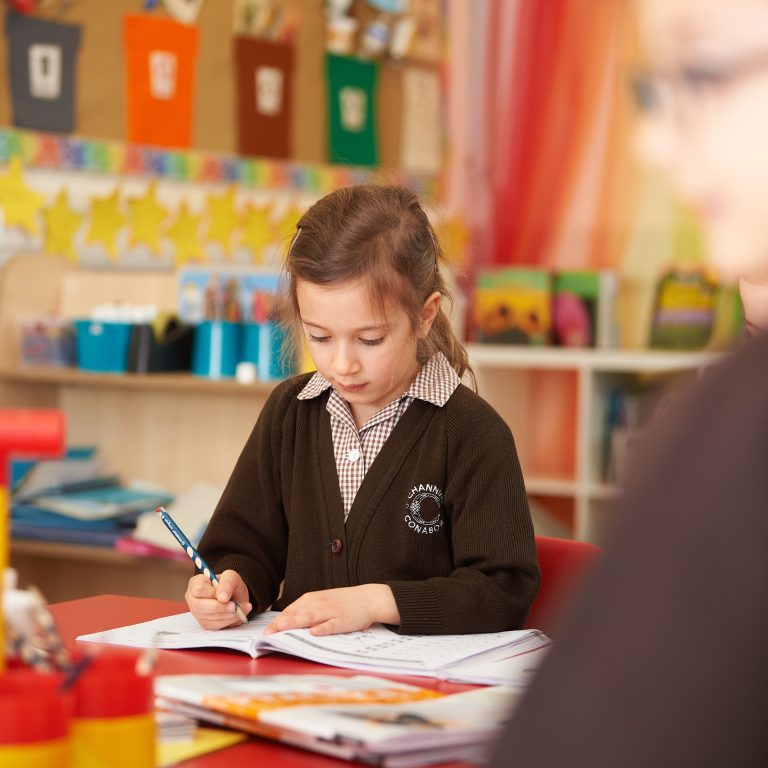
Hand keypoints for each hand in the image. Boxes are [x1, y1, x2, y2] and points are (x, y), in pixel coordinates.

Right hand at [185, 569, 251, 629]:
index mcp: (195, 583)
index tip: (226, 596)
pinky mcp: (205, 623)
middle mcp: (193, 599)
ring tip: (240, 608)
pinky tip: (237, 614)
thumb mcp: (231, 577)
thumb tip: (222, 597)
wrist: (236, 596)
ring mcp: (197, 613)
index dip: (213, 594)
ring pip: (209, 618)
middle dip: (221, 608)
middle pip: (201, 607)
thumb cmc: (230, 584)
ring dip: (227, 615)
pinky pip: (215, 625)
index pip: (198, 590)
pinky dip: (228, 620)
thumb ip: (227, 583)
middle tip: (235, 606)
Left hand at [263, 584, 399, 635]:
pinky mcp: (343, 620)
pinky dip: (322, 629)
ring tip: (283, 629)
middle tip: (267, 633)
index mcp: (311, 599)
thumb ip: (305, 612)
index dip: (277, 622)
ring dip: (296, 623)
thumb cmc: (343, 602)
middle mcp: (319, 604)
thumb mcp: (321, 602)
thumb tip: (284, 624)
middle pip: (297, 614)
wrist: (369, 598)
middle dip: (281, 624)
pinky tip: (314, 633)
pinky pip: (331, 625)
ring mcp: (331, 612)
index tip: (265, 632)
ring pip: (310, 618)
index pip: (290, 611)